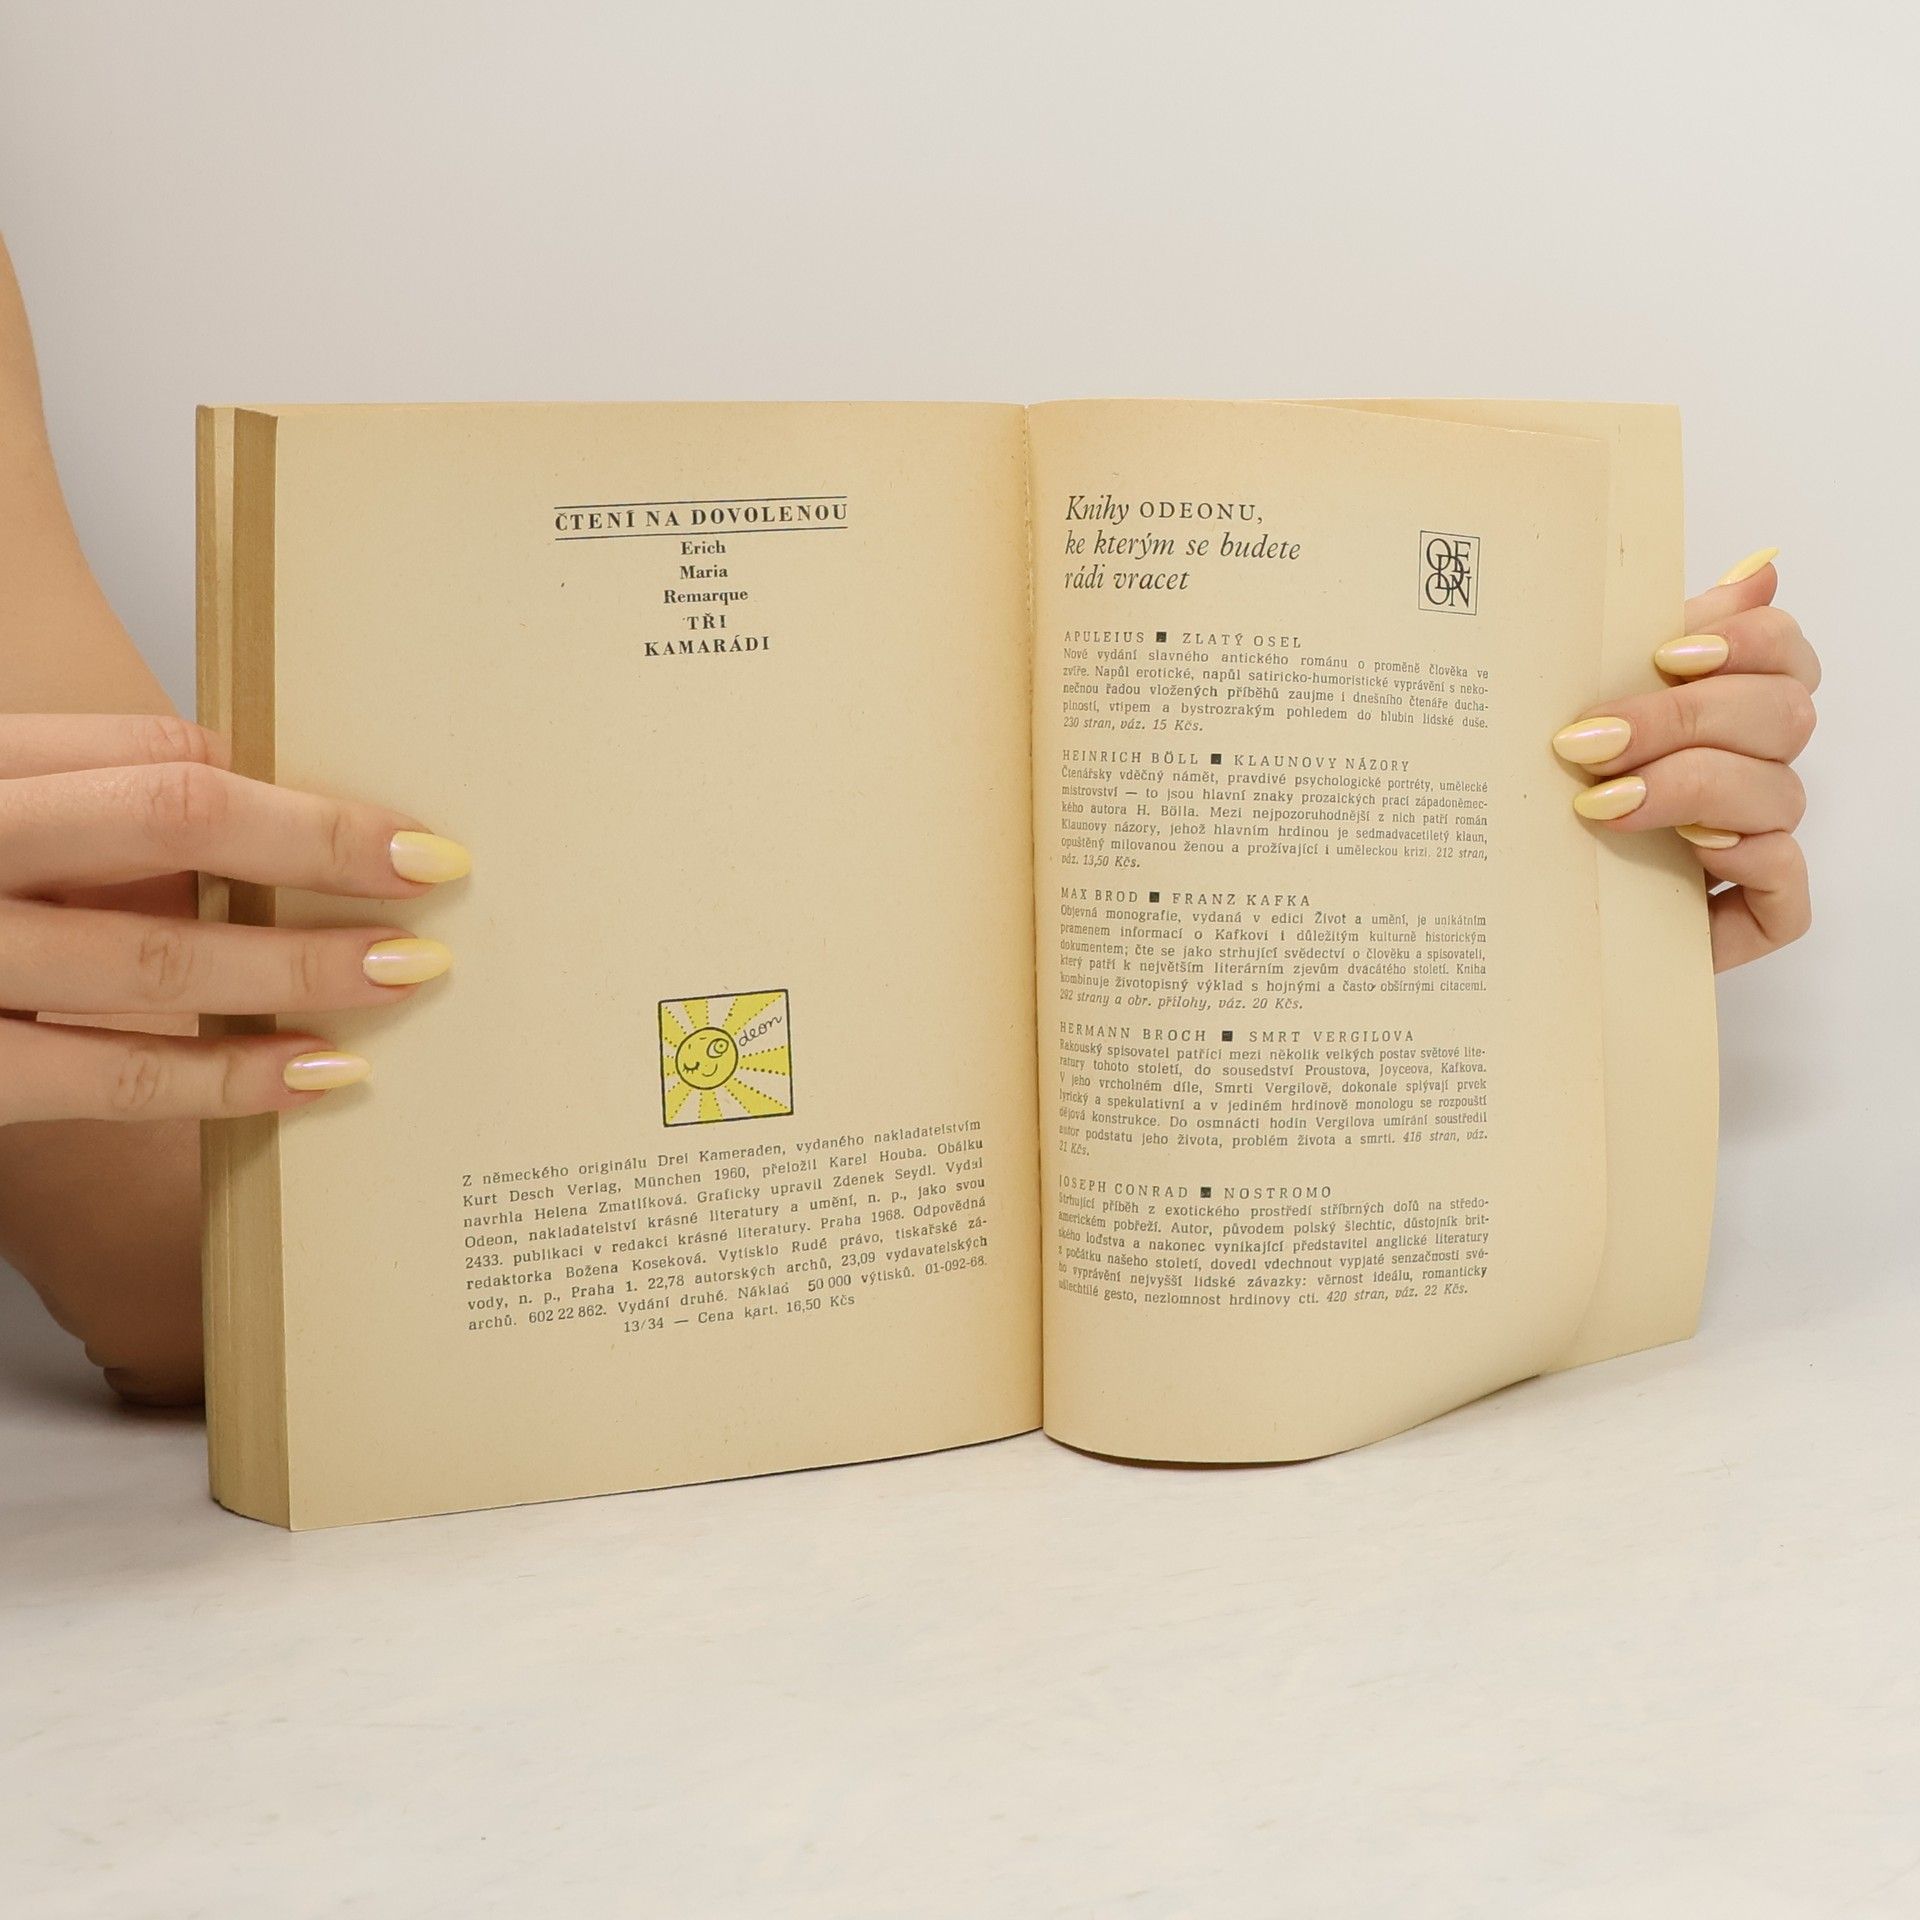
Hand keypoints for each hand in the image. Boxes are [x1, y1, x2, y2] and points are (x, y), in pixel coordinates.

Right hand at [0, 713, 469, 1124]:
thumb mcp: (10, 828)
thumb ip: (109, 815)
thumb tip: (272, 819)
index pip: (159, 756)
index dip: (296, 800)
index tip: (408, 839)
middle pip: (173, 819)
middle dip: (320, 850)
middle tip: (435, 884)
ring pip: (155, 958)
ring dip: (298, 970)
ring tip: (402, 977)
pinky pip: (110, 1080)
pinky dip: (225, 1078)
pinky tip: (315, 1074)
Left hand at [1552, 548, 1817, 970]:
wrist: (1518, 904)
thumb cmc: (1555, 795)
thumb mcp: (1585, 706)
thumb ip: (1650, 637)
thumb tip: (1759, 566)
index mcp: (1729, 706)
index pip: (1783, 649)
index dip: (1744, 642)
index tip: (1667, 656)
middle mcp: (1756, 767)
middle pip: (1783, 715)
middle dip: (1685, 720)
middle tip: (1590, 740)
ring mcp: (1762, 841)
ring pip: (1779, 795)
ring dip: (1690, 788)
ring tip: (1601, 801)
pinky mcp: (1755, 914)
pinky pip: (1788, 886)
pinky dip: (1750, 862)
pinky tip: (1692, 850)